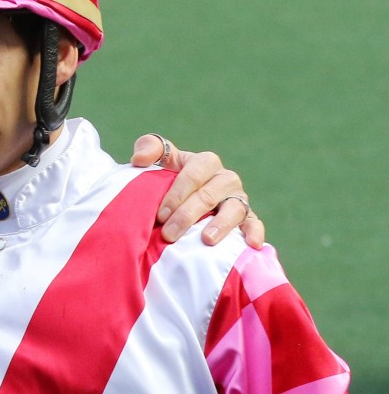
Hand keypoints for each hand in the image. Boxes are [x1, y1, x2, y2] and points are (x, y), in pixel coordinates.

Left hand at [131, 134, 264, 248]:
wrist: (181, 202)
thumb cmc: (169, 178)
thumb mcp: (159, 159)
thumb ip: (149, 148)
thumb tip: (139, 159)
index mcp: (205, 162)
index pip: (194, 174)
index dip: (177, 194)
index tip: (160, 215)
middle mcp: (225, 179)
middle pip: (209, 195)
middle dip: (187, 215)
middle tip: (169, 234)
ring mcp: (238, 198)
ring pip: (234, 209)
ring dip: (221, 225)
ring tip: (206, 240)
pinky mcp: (247, 217)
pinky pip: (254, 224)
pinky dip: (255, 232)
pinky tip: (251, 245)